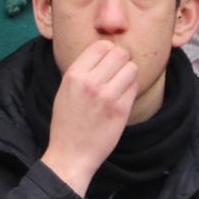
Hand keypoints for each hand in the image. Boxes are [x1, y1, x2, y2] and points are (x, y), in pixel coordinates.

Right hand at [40, 40, 136, 196]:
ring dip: (128, 73)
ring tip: (120, 83)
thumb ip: (82, 71)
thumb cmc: (67, 121)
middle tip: (118, 69)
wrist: (71, 152)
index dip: (108, 50)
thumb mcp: (65, 89)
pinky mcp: (121, 110)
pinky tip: (121, 97)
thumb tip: (104, 53)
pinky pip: (134, 88)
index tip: (107, 58)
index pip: (101, 46)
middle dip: (121, 59)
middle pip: (119, 54)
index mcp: (73, 75)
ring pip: (131, 69)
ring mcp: (107, 96)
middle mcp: (90, 82)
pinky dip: (130, 89)